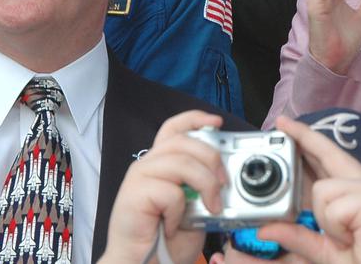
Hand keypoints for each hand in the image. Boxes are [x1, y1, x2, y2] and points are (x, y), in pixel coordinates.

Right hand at [99, 110, 227, 263]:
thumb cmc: (165, 240)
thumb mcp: (193, 208)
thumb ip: (203, 187)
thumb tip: (227, 176)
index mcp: (161, 163)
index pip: (174, 128)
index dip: (195, 119)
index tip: (217, 123)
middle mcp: (148, 164)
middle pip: (184, 141)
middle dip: (212, 159)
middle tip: (224, 185)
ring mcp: (138, 177)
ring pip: (182, 163)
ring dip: (205, 185)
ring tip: (211, 207)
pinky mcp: (133, 195)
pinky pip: (170, 192)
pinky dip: (180, 211)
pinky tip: (173, 225)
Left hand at [255, 117, 360, 263]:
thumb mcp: (324, 251)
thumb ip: (297, 237)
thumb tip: (265, 229)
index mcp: (355, 191)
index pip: (326, 155)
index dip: (306, 137)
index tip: (285, 122)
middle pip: (325, 155)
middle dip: (302, 141)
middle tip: (280, 123)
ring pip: (321, 190)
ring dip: (324, 220)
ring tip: (345, 237)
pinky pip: (332, 206)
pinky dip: (334, 227)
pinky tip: (352, 237)